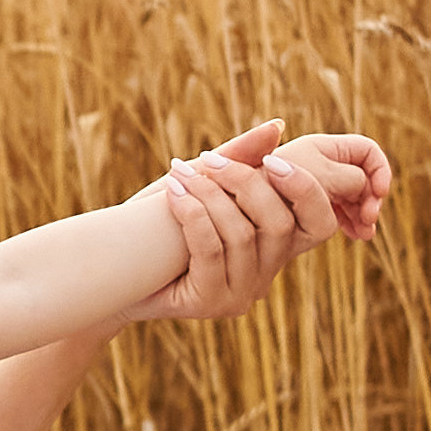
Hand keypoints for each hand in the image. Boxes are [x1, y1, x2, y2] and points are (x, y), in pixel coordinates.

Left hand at [125, 120, 389, 326]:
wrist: (111, 267)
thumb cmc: (158, 222)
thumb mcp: (202, 184)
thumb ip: (240, 159)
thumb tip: (277, 126)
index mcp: (273, 246)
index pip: (319, 221)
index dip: (305, 188)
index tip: (272, 158)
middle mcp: (265, 274)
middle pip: (279, 223)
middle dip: (244, 183)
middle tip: (208, 159)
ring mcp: (240, 293)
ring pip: (242, 235)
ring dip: (209, 195)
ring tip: (180, 173)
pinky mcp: (211, 303)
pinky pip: (211, 251)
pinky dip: (192, 214)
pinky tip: (173, 194)